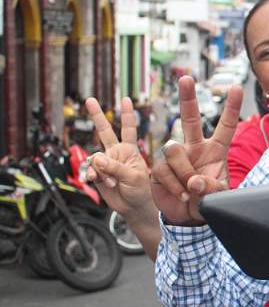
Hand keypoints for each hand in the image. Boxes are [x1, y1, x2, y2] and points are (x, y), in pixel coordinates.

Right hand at [86, 96, 153, 220]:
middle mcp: (116, 153)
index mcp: (130, 150)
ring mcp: (105, 163)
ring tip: (112, 182)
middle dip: (97, 115)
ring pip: (94, 158)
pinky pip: (89, 170)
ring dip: (100, 170)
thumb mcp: (133, 177)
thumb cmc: (141, 191)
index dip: (127, 114)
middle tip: (89, 99)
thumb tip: (96, 158)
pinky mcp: (97, 174)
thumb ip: (115, 167)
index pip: (129, 129)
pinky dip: (92, 175)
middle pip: (105, 131)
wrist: (133, 207)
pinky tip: (95, 180)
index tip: (126, 99)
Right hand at [150, 76, 241, 225]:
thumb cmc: (207, 202)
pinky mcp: (159, 167)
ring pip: (174, 150)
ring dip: (183, 173)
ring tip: (190, 191)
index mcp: (216, 150)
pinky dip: (173, 186)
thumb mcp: (218, 198)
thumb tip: (195, 180)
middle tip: (187, 78)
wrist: (187, 218)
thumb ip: (211, 189)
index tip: (236, 88)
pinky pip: (164, 170)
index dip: (231, 108)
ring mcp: (176, 156)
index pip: (226, 126)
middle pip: (190, 118)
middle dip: (188, 98)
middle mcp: (194, 147)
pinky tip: (180, 194)